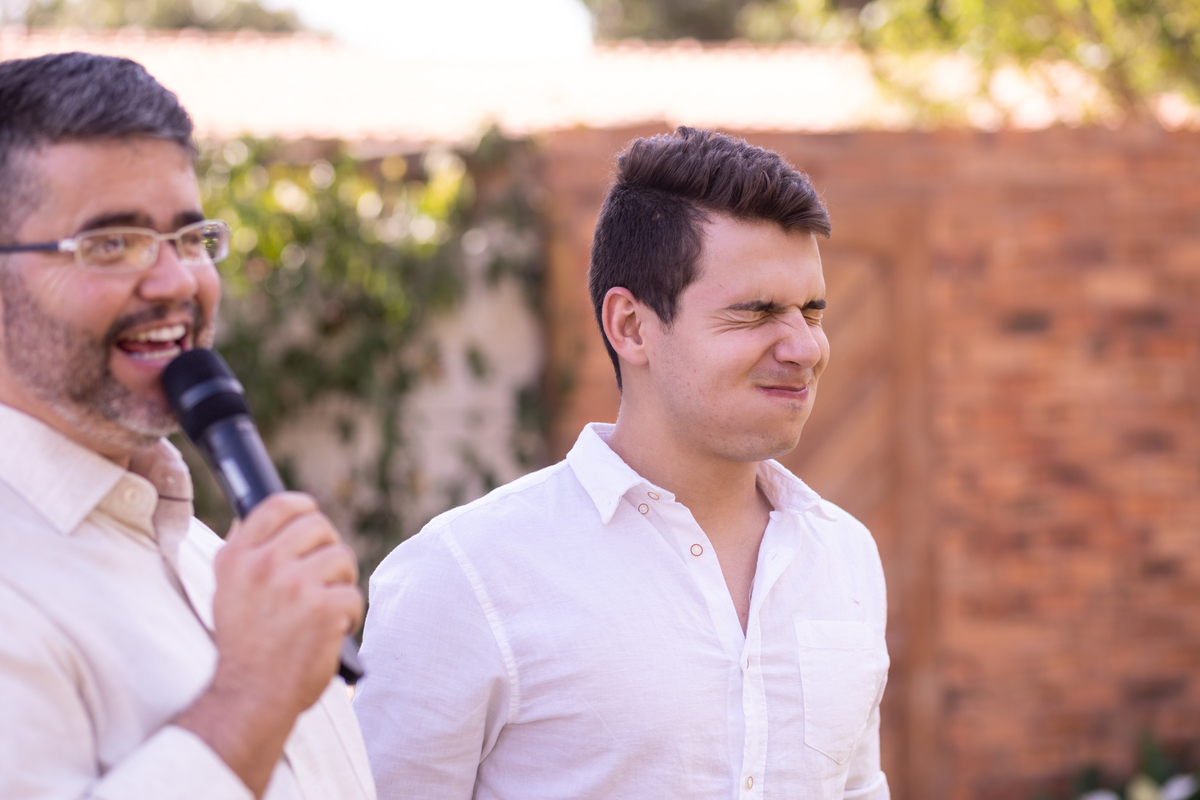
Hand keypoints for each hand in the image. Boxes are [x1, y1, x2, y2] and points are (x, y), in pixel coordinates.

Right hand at [174, 493, 362, 796]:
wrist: (249, 697)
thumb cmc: (244, 646)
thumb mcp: (227, 590)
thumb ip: (247, 552)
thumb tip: (277, 515)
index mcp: (237, 558)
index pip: (278, 506)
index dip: (304, 508)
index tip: (312, 520)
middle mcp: (264, 565)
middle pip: (319, 527)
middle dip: (328, 551)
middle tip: (322, 580)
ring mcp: (295, 585)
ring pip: (342, 558)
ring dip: (341, 584)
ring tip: (324, 610)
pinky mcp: (324, 608)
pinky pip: (353, 594)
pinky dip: (349, 615)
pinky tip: (331, 632)